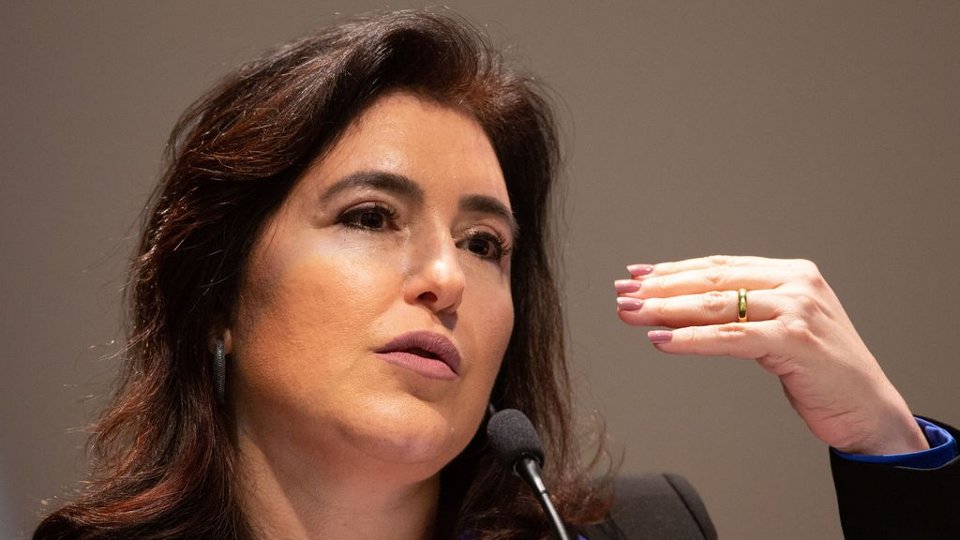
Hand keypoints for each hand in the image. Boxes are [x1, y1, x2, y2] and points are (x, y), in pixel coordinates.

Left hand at [615, 255, 927, 454]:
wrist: (868, 410)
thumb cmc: (820, 372)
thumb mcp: (781, 329)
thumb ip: (746, 311)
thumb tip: (684, 306)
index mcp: (791, 273)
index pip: (719, 266)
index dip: (674, 270)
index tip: (638, 275)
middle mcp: (795, 283)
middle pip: (712, 280)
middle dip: (660, 287)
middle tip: (622, 291)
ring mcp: (797, 309)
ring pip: (715, 305)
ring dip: (664, 310)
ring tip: (629, 313)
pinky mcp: (795, 340)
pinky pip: (730, 338)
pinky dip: (690, 339)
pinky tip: (660, 340)